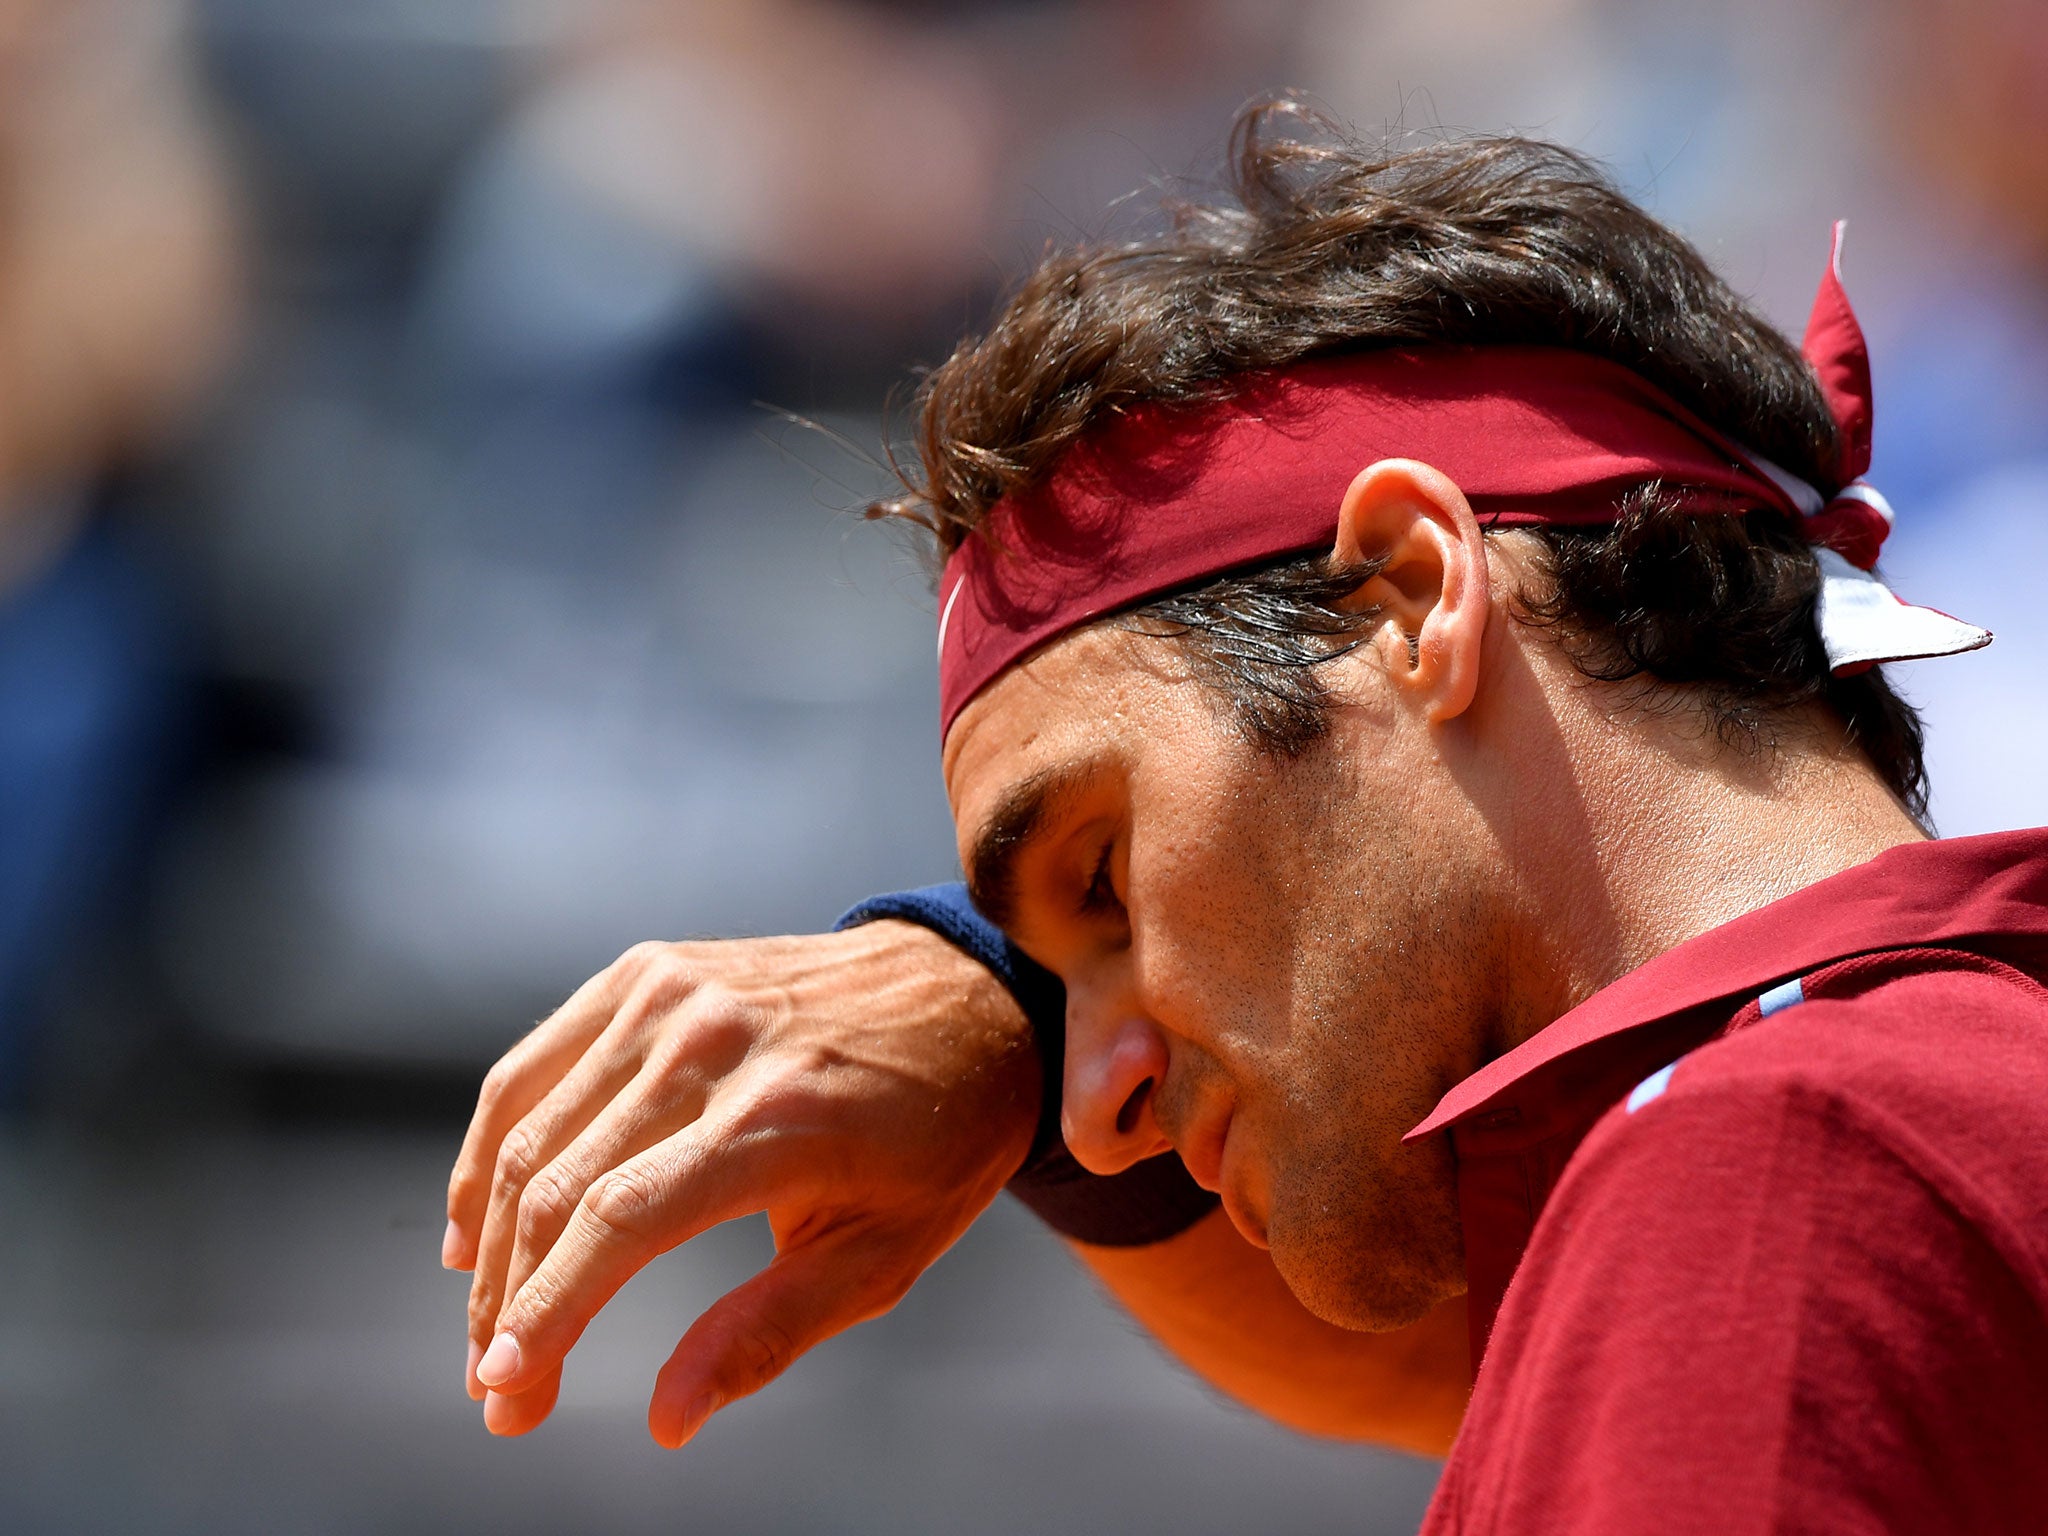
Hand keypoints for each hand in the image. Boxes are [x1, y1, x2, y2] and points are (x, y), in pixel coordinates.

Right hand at [442, 921, 1037, 1443]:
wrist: (967, 995)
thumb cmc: (936, 1138)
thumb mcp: (884, 1254)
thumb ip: (768, 1333)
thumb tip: (666, 1420)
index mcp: (780, 1116)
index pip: (622, 1219)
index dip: (548, 1311)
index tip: (505, 1392)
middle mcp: (715, 1041)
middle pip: (560, 1182)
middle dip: (511, 1302)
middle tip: (499, 1392)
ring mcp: (673, 994)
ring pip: (529, 1129)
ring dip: (490, 1242)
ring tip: (489, 1328)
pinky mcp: (647, 971)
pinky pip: (532, 1067)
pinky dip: (492, 1150)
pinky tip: (481, 1226)